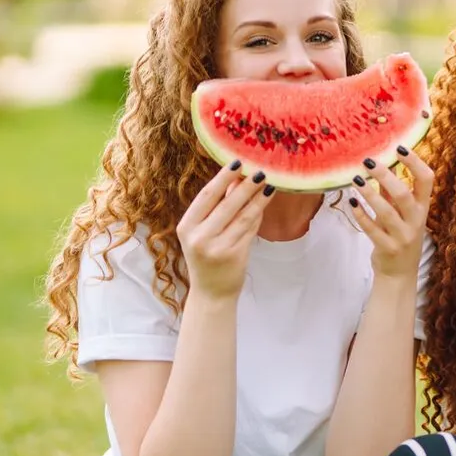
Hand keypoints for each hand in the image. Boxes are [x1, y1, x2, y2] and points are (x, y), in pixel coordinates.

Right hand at [177, 160, 276, 299]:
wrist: (211, 293)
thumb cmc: (207, 257)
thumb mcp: (203, 231)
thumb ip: (217, 207)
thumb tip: (236, 178)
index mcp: (187, 227)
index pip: (206, 197)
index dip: (223, 178)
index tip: (237, 162)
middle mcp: (199, 237)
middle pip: (227, 204)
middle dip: (245, 185)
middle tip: (260, 170)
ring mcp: (217, 247)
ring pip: (243, 216)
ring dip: (258, 198)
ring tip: (269, 183)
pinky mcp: (235, 255)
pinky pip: (250, 229)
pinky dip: (258, 214)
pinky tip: (266, 202)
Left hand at [347, 147, 434, 279]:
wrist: (399, 273)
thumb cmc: (401, 236)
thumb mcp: (402, 213)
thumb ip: (393, 191)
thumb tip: (384, 163)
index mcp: (423, 208)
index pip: (427, 180)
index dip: (415, 162)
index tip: (399, 147)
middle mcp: (416, 221)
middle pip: (404, 194)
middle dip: (386, 176)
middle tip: (368, 162)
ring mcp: (402, 236)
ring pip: (386, 212)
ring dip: (369, 194)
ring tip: (355, 180)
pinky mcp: (387, 248)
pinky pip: (372, 230)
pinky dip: (361, 215)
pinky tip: (352, 202)